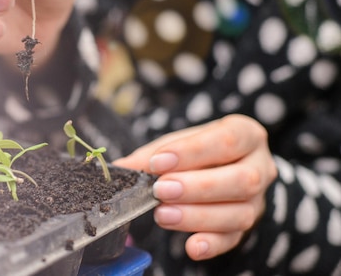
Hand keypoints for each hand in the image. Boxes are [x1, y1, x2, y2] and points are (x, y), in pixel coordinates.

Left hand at [113, 114, 276, 260]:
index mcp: (245, 134)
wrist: (224, 166)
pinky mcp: (247, 226)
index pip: (226, 141)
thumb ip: (152, 155)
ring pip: (239, 213)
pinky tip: (192, 247)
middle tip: (161, 190)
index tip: (158, 162)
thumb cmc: (199, 150)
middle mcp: (260, 166)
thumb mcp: (178, 143)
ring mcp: (257, 200)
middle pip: (241, 180)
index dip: (192, 152)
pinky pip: (234, 239)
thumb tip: (121, 168)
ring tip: (162, 215)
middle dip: (197, 187)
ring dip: (198, 216)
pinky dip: (211, 244)